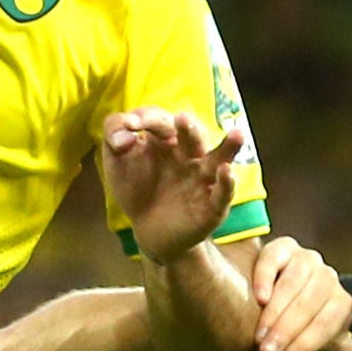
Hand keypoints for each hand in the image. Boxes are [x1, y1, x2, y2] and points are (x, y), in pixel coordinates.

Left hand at [101, 108, 251, 265]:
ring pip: (219, 158)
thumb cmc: (136, 189)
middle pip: (192, 135)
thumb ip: (113, 138)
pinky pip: (223, 192)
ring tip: (238, 134)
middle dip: (187, 127)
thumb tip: (123, 133)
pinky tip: (226, 172)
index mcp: (166, 139)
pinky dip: (227, 182)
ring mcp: (203, 178)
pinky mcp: (213, 205)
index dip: (146, 120)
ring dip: (228, 146)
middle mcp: (189, 154)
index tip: (131, 127)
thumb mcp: (117, 162)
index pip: (160, 121)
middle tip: (181, 119)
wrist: (149, 231)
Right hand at [248, 237, 351, 350]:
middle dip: (287, 330)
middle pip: (310, 302)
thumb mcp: (329, 343)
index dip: (305, 344)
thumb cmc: (307, 323)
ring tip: (259, 333)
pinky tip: (259, 297)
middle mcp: (327, 277)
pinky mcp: (281, 248)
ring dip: (275, 310)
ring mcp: (305, 259)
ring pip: (293, 281)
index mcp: (341, 301)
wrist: (282, 294)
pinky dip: (266, 277)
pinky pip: (274, 258)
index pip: (327, 323)